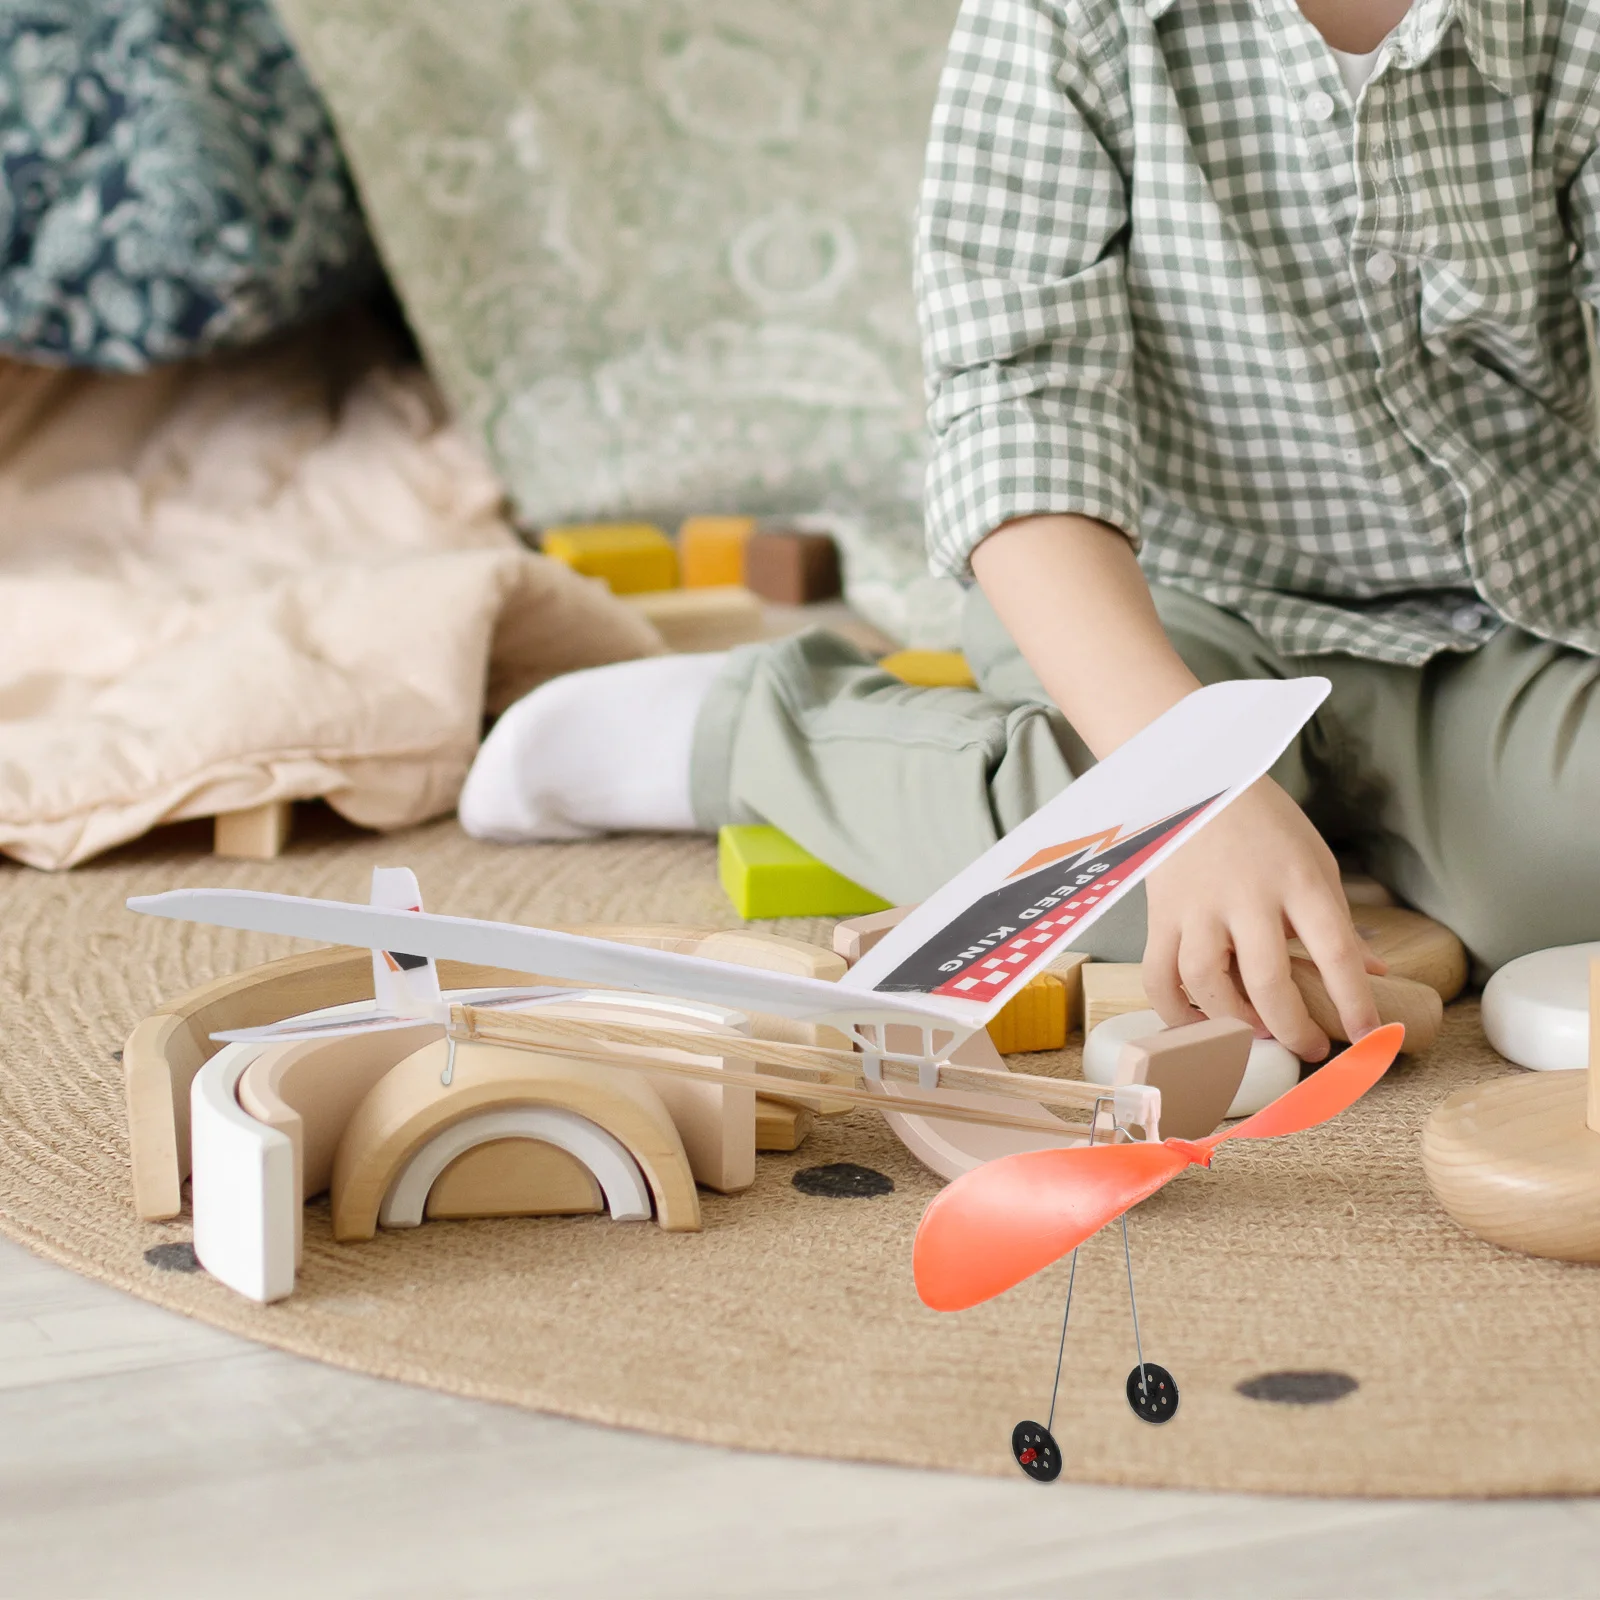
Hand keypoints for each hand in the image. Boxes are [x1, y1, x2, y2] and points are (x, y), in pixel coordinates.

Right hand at [1141, 778, 1383, 1059]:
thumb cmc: (1264, 823)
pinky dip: (1174, 1009)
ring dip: (1233, 1020)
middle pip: (1267, 980)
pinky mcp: (1161, 913)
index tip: (1369, 1040)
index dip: (1355, 1002)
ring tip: (1255, 1031)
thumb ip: (1338, 922)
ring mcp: (1198, 905)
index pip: (1335, 951)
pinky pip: (1158, 974)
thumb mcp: (1314, 861)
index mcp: (1298, 880)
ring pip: (1206, 981)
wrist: (1197, 781)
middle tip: (1309, 1048)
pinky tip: (1197, 1022)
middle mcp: (1247, 896)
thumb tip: (1374, 974)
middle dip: (1292, 1027)